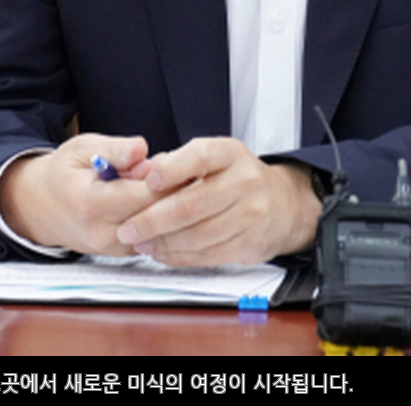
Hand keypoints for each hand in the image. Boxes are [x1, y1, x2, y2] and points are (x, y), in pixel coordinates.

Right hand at [0, 134, 158, 254]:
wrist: (43, 207)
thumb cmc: (63, 174)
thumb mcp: (82, 148)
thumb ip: (114, 149)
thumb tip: (141, 149)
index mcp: (91, 204)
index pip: (144, 195)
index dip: (163, 177)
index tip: (169, 161)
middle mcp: (103, 233)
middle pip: (156, 214)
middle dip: (168, 190)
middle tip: (168, 169)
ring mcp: (113, 248)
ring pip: (158, 228)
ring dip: (164, 205)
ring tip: (155, 183)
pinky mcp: (123, 254)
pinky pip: (152, 235)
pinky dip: (156, 216)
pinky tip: (148, 199)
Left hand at [115, 138, 320, 266]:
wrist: (282, 203)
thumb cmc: (233, 176)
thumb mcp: (209, 157)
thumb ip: (173, 162)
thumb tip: (138, 172)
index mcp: (229, 153)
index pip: (200, 157)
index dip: (171, 169)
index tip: (147, 182)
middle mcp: (244, 181)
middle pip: (192, 204)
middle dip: (153, 220)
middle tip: (127, 227)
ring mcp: (251, 214)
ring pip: (198, 235)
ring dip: (163, 242)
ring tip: (140, 242)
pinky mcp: (251, 244)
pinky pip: (208, 255)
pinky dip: (180, 256)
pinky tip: (162, 253)